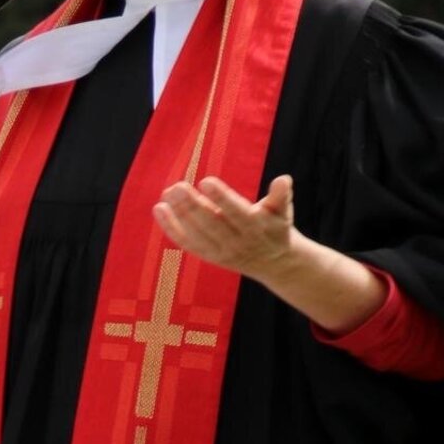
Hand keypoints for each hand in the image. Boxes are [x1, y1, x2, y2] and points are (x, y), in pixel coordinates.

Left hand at [154, 172, 386, 334]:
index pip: (235, 212)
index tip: (206, 181)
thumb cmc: (277, 227)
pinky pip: (187, 243)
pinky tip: (159, 209)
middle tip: (177, 186)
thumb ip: (281, 195)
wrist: (275, 263)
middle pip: (211, 224)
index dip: (221, 198)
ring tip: (166, 194)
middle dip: (192, 205)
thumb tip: (283, 180)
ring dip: (178, 215)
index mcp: (255, 227)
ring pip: (196, 234)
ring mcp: (221, 252)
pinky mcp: (209, 256)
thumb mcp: (283, 211)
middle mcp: (237, 242)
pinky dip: (171, 228)